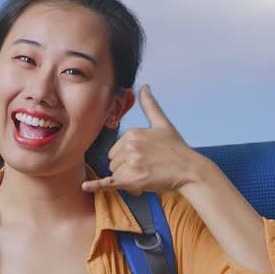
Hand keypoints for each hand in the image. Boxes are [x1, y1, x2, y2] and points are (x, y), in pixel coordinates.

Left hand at [81, 84, 204, 195]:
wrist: (189, 170)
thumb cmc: (176, 148)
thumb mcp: (162, 123)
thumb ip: (150, 105)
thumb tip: (144, 86)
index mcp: (133, 132)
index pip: (116, 149)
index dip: (128, 157)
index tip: (146, 159)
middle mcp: (130, 146)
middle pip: (113, 162)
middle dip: (126, 168)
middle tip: (147, 169)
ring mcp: (131, 163)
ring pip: (115, 174)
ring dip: (127, 179)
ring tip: (146, 177)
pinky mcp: (133, 180)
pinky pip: (109, 183)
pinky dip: (96, 186)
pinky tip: (85, 186)